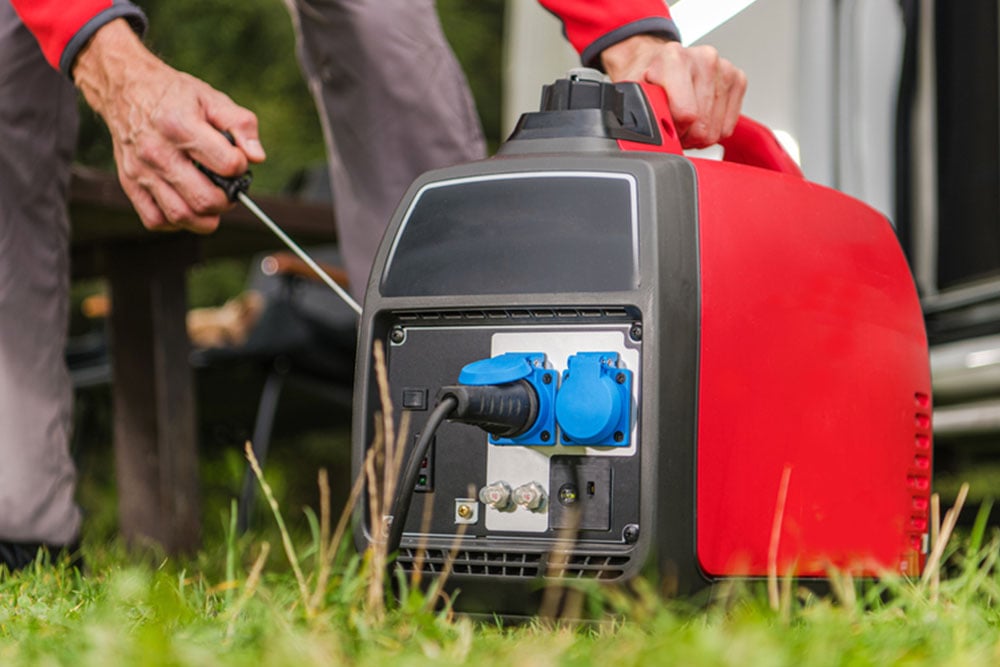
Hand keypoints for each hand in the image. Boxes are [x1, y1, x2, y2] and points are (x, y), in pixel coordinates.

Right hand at [73, 19, 265, 232]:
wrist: (125, 88)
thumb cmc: (173, 95)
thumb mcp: (211, 98)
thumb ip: (240, 124)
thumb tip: (256, 157)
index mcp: (180, 126)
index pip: (226, 165)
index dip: (240, 167)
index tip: (237, 161)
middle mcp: (157, 152)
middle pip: (204, 200)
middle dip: (227, 200)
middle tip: (229, 188)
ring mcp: (141, 171)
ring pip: (180, 216)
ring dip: (206, 218)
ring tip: (212, 200)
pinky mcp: (129, 184)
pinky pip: (156, 220)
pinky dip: (177, 222)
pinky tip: (187, 204)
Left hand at [601, 34, 746, 148]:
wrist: (655, 60)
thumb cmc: (645, 78)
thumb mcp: (631, 95)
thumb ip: (637, 112)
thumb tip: (648, 134)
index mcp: (675, 57)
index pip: (686, 114)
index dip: (673, 129)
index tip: (663, 122)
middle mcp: (704, 58)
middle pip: (702, 126)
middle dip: (685, 134)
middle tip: (672, 124)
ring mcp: (724, 68)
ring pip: (716, 130)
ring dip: (697, 133)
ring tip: (684, 120)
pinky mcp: (738, 79)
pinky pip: (727, 127)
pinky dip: (712, 129)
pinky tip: (699, 117)